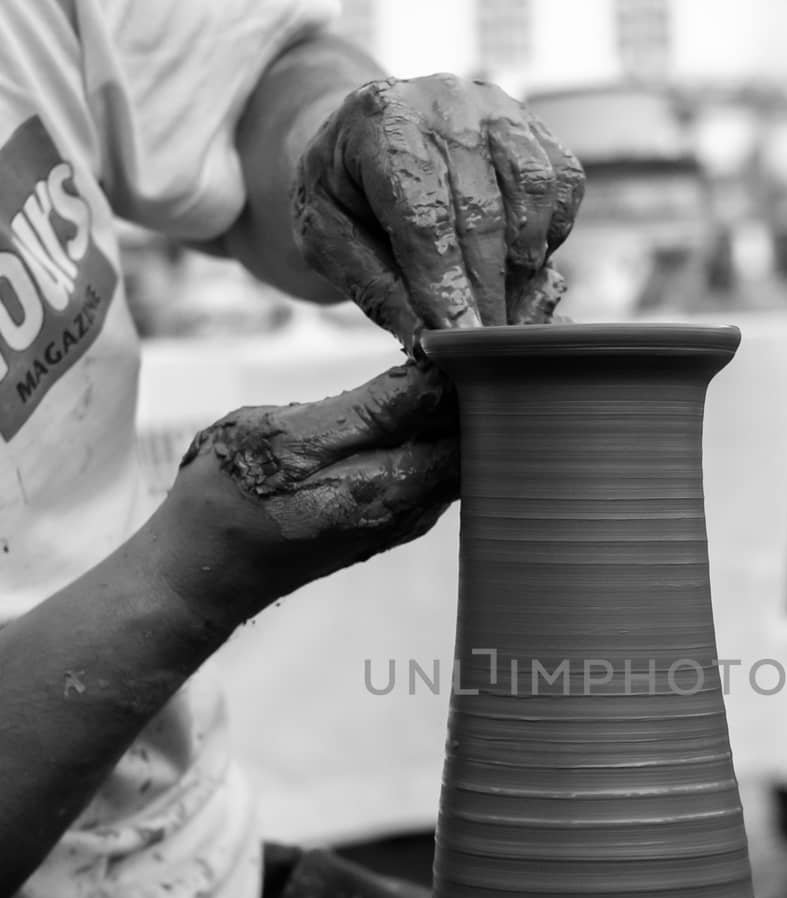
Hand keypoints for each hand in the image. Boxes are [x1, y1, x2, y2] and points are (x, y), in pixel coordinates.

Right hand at [149, 363, 457, 627]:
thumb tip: (438, 375)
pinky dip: (431, 433)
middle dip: (473, 390)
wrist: (203, 569)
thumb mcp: (290, 437)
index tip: (456, 327)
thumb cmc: (231, 496)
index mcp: (395, 487)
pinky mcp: (387, 517)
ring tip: (437, 361)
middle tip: (452, 337)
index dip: (473, 369)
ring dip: (452, 410)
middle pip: (472, 439)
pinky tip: (412, 404)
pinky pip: (430, 469)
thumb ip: (370, 410)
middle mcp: (412, 508)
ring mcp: (403, 516)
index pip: (469, 420)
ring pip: (455, 454)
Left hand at [291, 74, 584, 346]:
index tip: (461, 339)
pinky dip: (548, 237)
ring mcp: (498, 110)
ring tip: (501, 311)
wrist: (369, 132)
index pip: (424, 216)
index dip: (446, 285)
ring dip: (524, 268)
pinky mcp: (535, 129)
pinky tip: (519, 265)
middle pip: (483, 212)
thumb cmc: (344, 191)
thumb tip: (427, 342)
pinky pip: (562, 189)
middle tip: (486, 349)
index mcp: (380, 121)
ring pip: (533, 195)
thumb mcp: (326, 239)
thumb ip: (374, 288)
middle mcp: (447, 103)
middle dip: (487, 292)